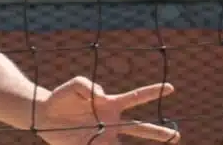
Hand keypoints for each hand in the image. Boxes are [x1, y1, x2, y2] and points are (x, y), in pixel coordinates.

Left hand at [35, 78, 177, 144]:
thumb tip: (100, 97)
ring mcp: (104, 137)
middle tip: (177, 135)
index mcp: (110, 104)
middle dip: (159, 133)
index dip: (152, 92)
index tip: (170, 87)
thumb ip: (88, 85)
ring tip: (166, 143)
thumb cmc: (62, 97)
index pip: (135, 98)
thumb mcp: (75, 84)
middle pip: (140, 129)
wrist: (45, 114)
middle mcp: (112, 122)